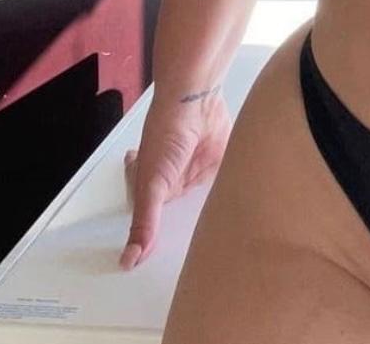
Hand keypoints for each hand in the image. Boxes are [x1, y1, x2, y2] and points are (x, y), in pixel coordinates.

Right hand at [119, 87, 232, 269]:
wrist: (196, 99)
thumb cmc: (165, 135)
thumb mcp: (151, 185)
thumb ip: (145, 222)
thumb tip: (130, 259)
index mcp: (153, 189)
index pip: (155, 225)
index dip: (161, 244)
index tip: (169, 270)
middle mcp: (176, 182)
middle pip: (183, 216)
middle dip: (191, 233)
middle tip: (201, 261)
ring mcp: (199, 172)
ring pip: (206, 204)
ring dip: (213, 216)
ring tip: (222, 244)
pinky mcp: (222, 163)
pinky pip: (228, 186)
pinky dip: (232, 198)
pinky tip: (240, 216)